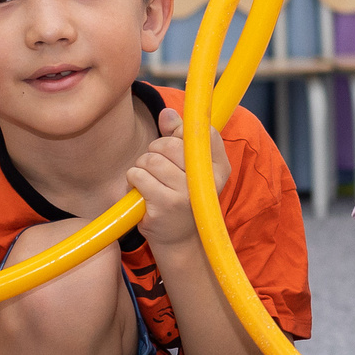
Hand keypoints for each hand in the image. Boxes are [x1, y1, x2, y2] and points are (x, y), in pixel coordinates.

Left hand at [130, 107, 228, 248]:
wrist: (179, 241)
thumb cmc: (183, 197)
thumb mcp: (190, 168)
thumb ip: (179, 137)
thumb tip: (167, 113)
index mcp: (220, 168)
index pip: (204, 133)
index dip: (183, 134)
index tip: (177, 144)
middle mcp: (207, 181)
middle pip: (170, 144)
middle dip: (155, 150)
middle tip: (156, 166)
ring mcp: (185, 194)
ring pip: (151, 158)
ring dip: (142, 166)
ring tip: (149, 180)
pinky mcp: (164, 205)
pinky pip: (138, 174)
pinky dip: (133, 179)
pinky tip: (142, 191)